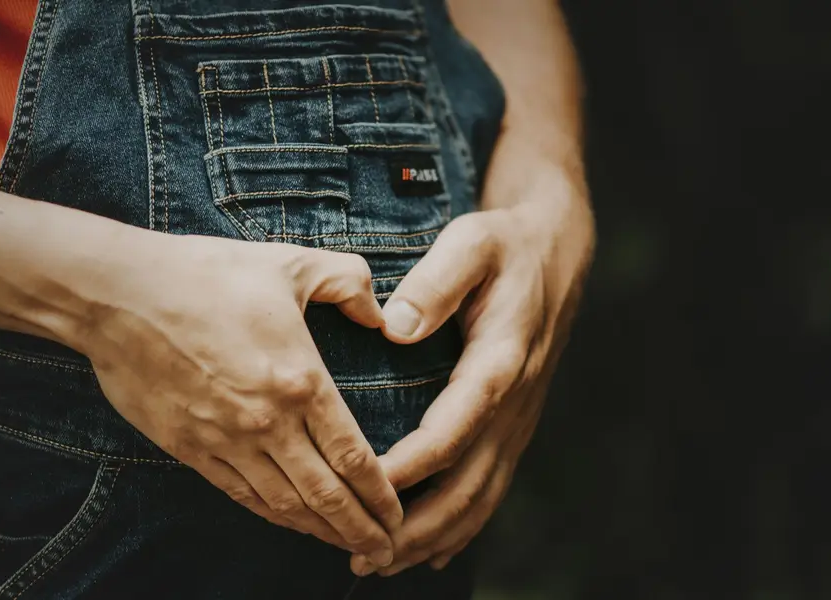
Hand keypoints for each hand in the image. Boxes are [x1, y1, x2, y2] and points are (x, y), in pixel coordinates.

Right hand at [76, 231, 401, 566]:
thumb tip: (380, 313)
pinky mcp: (189, 447)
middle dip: (361, 530)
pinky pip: (239, 494)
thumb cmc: (208, 274)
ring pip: (284, 504)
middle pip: (326, 495)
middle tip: (387, 554)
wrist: (120, 294)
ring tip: (347, 548)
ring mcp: (225, 440)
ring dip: (320, 532)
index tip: (399, 516)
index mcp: (301, 381)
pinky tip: (288, 523)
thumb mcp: (291, 264)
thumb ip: (348, 282)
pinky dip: (271, 515)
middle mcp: (268, 422)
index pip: (354, 456)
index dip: (381, 494)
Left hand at [350, 172, 593, 574]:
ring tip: (382, 564)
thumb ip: (437, 280)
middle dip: (416, 526)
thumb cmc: (505, 245)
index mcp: (499, 361)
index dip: (407, 469)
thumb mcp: (472, 243)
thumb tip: (396, 327)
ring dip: (435, 536)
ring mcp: (518, 418)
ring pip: (482, 496)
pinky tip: (432, 550)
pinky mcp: (514, 422)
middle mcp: (513, 402)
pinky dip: (463, 524)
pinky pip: (492, 485)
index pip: (451, 431)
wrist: (556, 252)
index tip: (361, 490)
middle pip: (468, 484)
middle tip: (362, 555)